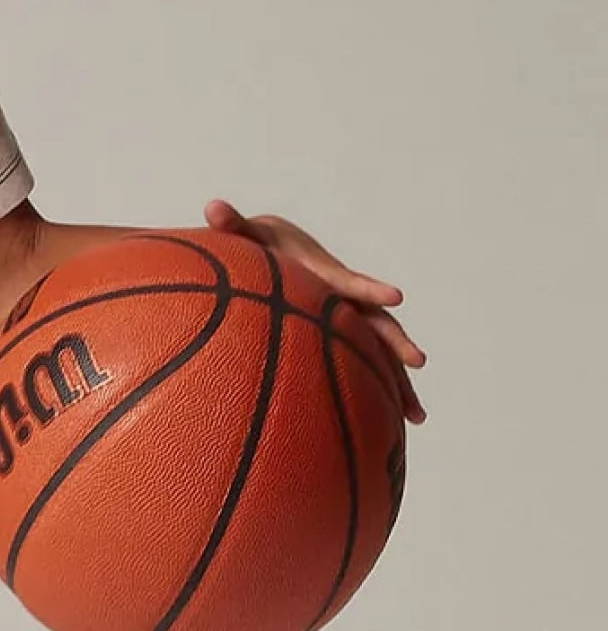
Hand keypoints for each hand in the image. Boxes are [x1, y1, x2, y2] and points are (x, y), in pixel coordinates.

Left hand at [204, 199, 425, 422]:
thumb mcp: (245, 232)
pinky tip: (392, 424)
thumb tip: (212, 205)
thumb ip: (231, 222)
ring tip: (417, 417)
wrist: (276, 243)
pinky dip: (379, 391)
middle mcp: (343, 298)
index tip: (394, 297)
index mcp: (323, 275)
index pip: (348, 283)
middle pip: (377, 322)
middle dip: (397, 342)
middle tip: (418, 361)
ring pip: (378, 351)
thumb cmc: (258, 240)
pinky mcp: (341, 333)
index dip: (369, 288)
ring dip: (399, 382)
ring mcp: (346, 318)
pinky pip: (364, 365)